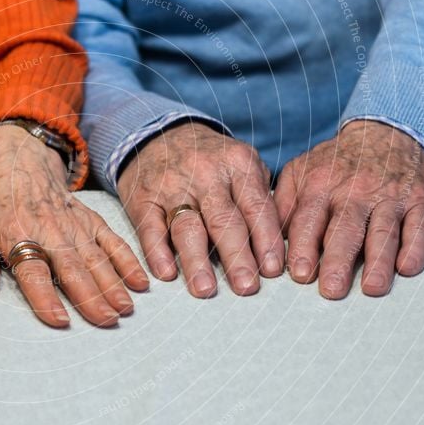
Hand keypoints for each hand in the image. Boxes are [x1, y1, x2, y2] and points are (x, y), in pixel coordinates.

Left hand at [0, 125, 148, 326]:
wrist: (19, 158)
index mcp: (18, 235)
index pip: (33, 271)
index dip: (45, 297)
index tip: (59, 320)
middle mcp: (50, 231)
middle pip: (73, 268)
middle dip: (91, 297)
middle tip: (106, 321)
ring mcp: (74, 225)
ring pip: (96, 258)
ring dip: (112, 285)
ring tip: (124, 309)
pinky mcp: (91, 220)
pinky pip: (113, 242)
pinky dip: (128, 261)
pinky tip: (140, 282)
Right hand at [117, 121, 283, 296]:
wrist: (158, 135)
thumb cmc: (210, 160)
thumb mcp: (241, 163)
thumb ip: (259, 197)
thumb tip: (279, 245)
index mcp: (237, 164)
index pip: (256, 207)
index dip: (265, 240)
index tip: (272, 271)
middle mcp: (205, 174)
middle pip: (224, 220)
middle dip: (237, 256)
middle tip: (246, 287)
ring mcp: (172, 187)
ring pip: (187, 227)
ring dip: (197, 261)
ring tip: (206, 289)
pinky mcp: (144, 199)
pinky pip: (150, 228)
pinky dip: (157, 252)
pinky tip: (166, 273)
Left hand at [274, 120, 423, 298]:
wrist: (384, 131)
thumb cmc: (334, 163)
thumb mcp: (299, 172)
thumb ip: (283, 205)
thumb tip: (265, 239)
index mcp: (320, 185)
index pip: (309, 220)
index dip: (304, 247)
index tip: (299, 274)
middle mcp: (354, 191)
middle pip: (345, 230)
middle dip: (338, 261)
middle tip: (332, 290)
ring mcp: (388, 195)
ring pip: (383, 231)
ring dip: (378, 261)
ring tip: (372, 288)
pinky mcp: (419, 200)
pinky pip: (418, 226)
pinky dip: (414, 247)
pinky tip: (407, 268)